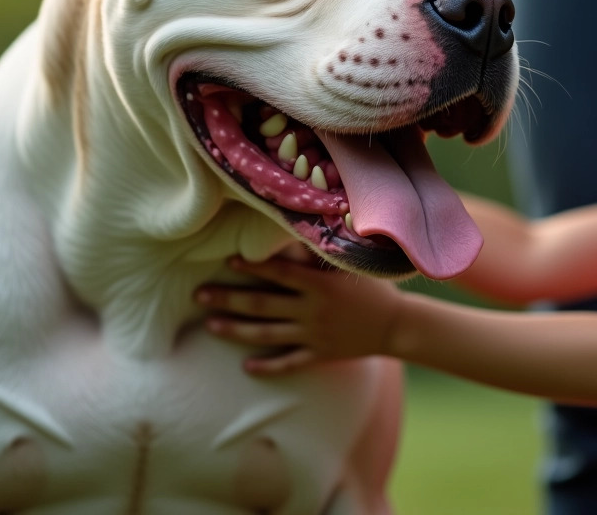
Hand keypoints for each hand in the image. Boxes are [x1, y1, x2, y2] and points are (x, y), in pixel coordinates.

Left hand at [196, 257, 406, 374]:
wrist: (398, 325)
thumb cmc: (376, 287)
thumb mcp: (352, 265)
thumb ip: (324, 252)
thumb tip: (298, 230)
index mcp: (320, 284)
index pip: (278, 273)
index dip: (252, 266)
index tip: (226, 261)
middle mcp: (312, 310)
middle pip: (262, 304)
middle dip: (228, 299)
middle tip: (198, 295)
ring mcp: (314, 334)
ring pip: (267, 334)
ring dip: (236, 330)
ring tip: (210, 326)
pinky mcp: (320, 354)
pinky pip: (290, 362)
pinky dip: (268, 366)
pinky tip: (246, 366)